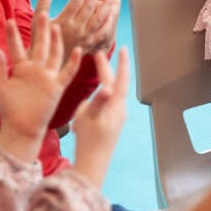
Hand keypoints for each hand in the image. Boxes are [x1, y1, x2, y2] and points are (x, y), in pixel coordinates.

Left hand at [0, 14, 82, 160]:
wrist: (21, 127)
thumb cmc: (8, 109)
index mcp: (21, 68)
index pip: (17, 47)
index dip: (13, 35)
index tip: (9, 20)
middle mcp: (36, 70)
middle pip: (40, 46)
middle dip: (40, 30)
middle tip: (42, 13)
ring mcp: (48, 77)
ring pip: (55, 55)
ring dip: (56, 42)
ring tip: (57, 27)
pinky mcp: (57, 86)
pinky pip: (68, 72)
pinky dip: (74, 62)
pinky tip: (80, 51)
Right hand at [39, 0, 136, 56]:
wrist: (47, 61)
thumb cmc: (41, 39)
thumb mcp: (37, 21)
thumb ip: (43, 4)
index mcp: (62, 21)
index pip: (76, 1)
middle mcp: (75, 29)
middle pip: (89, 7)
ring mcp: (84, 37)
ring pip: (98, 19)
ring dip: (106, 6)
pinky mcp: (90, 44)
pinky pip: (102, 31)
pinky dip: (108, 22)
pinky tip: (112, 12)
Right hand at [71, 50, 129, 186]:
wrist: (94, 163)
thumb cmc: (90, 141)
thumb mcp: (90, 119)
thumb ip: (98, 101)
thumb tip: (107, 88)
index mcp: (116, 105)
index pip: (119, 79)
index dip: (119, 63)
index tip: (120, 48)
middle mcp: (119, 109)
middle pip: (116, 83)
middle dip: (111, 68)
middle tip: (105, 54)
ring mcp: (116, 116)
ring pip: (111, 93)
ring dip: (106, 81)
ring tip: (101, 70)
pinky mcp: (111, 123)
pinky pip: (106, 104)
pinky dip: (100, 97)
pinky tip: (92, 101)